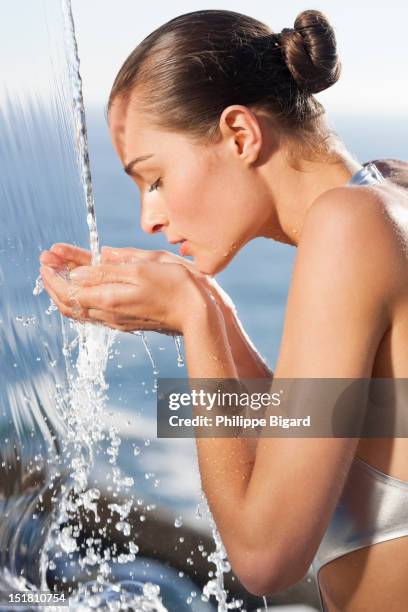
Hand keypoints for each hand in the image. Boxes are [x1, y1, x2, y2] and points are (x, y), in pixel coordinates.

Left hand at [39, 243, 208, 333]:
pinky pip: (93, 311)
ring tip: (59, 269)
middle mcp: (108, 314)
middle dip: (53, 281)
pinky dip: (81, 296)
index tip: (46, 258)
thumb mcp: (141, 268)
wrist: (197, 312)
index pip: (67, 290)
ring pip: (79, 308)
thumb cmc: (175, 286)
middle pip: (68, 302)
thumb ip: (107, 271)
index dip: (53, 274)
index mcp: (109, 299)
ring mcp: (116, 320)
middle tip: (46, 260)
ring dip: (64, 288)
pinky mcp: (125, 320)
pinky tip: (82, 285)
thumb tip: (77, 274)